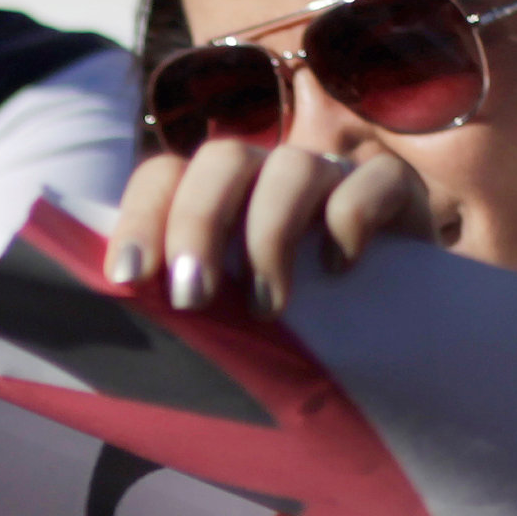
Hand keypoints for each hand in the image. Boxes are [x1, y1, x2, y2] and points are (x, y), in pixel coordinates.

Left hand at [107, 138, 435, 315]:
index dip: (141, 219)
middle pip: (222, 160)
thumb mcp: (228, 332)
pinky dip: (350, 220)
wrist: (397, 343)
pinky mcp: (394, 191)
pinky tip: (338, 271)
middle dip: (198, 225)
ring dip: (268, 234)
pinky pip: (372, 181)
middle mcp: (268, 177)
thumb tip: (118, 355)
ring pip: (292, 165)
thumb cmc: (293, 342)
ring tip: (266, 308)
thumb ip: (183, 321)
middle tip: (192, 298)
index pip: (164, 176)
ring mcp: (332, 177)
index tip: (128, 280)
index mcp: (217, 199)